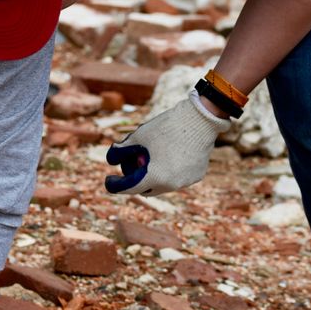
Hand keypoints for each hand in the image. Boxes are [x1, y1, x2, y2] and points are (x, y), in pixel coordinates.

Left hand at [105, 90, 230, 195]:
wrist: (200, 119)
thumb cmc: (166, 127)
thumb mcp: (138, 136)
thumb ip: (121, 150)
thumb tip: (110, 160)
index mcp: (155, 177)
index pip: (129, 188)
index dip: (115, 186)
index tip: (109, 181)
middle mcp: (171, 185)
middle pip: (146, 189)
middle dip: (135, 183)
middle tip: (129, 171)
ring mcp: (185, 182)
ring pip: (163, 185)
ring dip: (154, 178)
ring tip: (148, 164)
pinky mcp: (196, 176)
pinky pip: (178, 178)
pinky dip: (170, 172)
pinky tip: (168, 158)